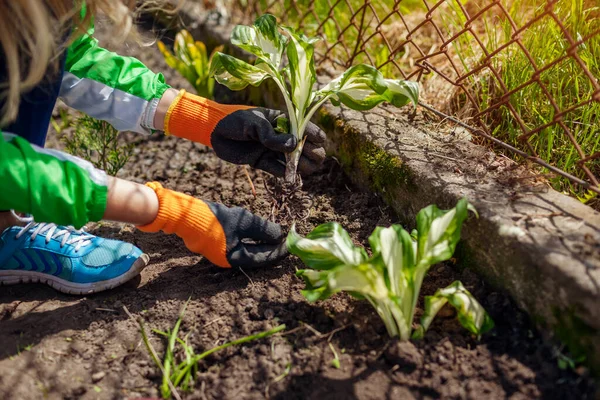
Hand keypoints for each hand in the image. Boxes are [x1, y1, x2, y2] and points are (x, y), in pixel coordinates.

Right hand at [137, 182, 286, 267]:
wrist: (184, 215)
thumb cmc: (214, 220)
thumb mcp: (243, 221)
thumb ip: (262, 229)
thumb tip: (280, 234)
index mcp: (235, 259)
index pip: (263, 258)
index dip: (278, 251)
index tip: (290, 244)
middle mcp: (229, 260)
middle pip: (256, 256)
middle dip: (270, 248)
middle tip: (285, 240)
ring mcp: (221, 252)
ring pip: (247, 250)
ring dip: (260, 243)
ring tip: (273, 235)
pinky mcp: (217, 243)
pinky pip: (239, 243)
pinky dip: (249, 238)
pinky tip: (256, 230)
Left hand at [162, 90, 325, 176]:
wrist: (213, 131)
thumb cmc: (235, 120)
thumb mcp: (253, 123)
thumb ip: (272, 135)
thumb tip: (294, 145)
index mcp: (282, 121)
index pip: (306, 128)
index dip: (315, 136)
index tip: (317, 143)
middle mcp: (281, 136)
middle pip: (305, 147)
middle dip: (312, 154)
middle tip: (310, 160)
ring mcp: (273, 150)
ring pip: (295, 160)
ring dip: (301, 166)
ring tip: (301, 170)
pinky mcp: (263, 162)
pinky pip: (279, 170)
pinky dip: (286, 175)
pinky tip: (291, 178)